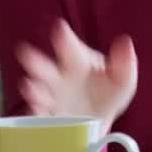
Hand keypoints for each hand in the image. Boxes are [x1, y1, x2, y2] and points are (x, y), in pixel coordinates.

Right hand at [16, 19, 137, 126]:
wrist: (101, 123)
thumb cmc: (109, 93)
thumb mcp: (123, 79)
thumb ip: (125, 63)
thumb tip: (125, 42)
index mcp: (76, 62)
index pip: (68, 46)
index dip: (64, 37)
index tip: (59, 28)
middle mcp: (59, 78)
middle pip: (44, 67)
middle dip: (35, 61)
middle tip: (26, 52)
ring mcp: (52, 99)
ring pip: (38, 92)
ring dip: (33, 89)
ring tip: (29, 85)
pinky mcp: (49, 119)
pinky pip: (40, 116)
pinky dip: (36, 113)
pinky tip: (36, 110)